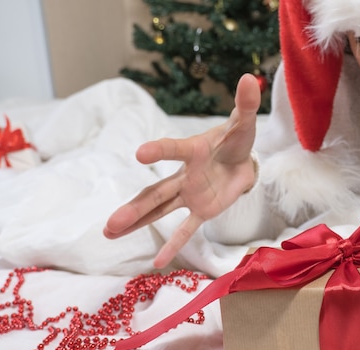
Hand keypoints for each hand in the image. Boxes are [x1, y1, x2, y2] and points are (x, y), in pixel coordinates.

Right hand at [104, 74, 260, 267]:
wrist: (244, 160)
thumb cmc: (237, 140)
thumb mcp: (244, 123)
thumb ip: (245, 105)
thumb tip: (249, 78)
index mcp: (193, 151)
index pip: (175, 150)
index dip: (161, 151)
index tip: (141, 155)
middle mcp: (184, 175)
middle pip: (155, 193)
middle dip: (135, 207)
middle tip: (110, 223)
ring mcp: (189, 194)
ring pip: (160, 209)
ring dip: (138, 221)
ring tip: (111, 232)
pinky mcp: (202, 209)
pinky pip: (186, 228)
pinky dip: (173, 243)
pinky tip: (157, 262)